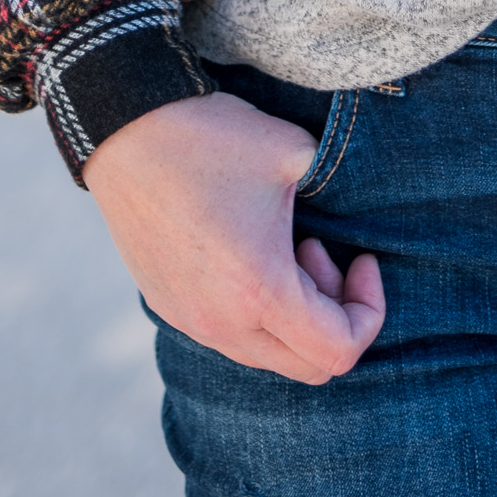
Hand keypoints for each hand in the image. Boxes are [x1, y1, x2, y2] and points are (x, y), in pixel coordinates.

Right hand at [83, 90, 384, 381]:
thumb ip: (339, 193)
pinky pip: (233, 337)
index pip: (338, 352)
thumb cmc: (214, 138)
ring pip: (269, 355)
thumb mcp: (297, 153)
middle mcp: (222, 324)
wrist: (126, 128)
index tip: (362, 257)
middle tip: (322, 250)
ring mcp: (190, 322)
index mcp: (259, 292)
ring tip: (286, 246)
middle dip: (334, 315)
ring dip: (295, 312)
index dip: (369, 310)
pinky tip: (250, 251)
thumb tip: (354, 213)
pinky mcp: (169, 308)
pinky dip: (260, 310)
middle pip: (308, 367)